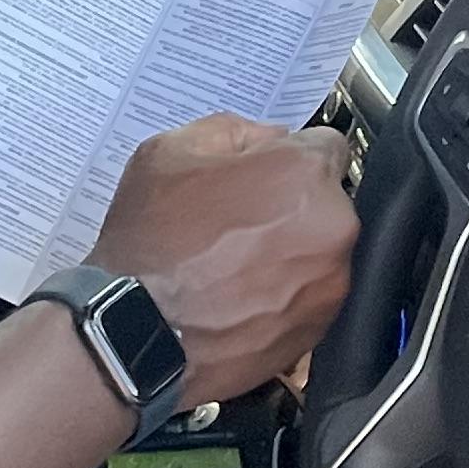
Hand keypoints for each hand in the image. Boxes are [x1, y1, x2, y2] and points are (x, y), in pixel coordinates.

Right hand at [93, 115, 355, 408]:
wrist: (135, 335)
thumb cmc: (151, 247)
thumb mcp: (170, 152)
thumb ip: (234, 132)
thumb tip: (266, 141)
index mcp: (304, 173)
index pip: (326, 145)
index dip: (291, 157)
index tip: (269, 173)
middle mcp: (333, 227)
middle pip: (325, 203)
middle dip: (291, 207)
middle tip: (238, 223)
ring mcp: (331, 284)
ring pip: (319, 254)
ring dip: (289, 254)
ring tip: (233, 266)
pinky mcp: (319, 329)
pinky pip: (309, 299)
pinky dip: (284, 296)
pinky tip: (239, 298)